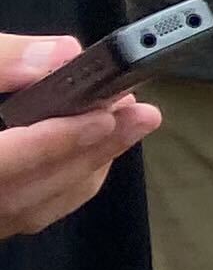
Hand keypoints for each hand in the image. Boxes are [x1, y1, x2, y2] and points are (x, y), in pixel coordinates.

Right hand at [0, 33, 158, 242]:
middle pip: (27, 193)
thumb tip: (64, 55)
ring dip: (87, 166)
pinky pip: (28, 214)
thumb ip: (3, 62)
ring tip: (131, 123)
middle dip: (89, 149)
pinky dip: (68, 183)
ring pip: (33, 210)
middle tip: (142, 113)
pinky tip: (96, 150)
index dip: (55, 142)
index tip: (103, 115)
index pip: (3, 167)